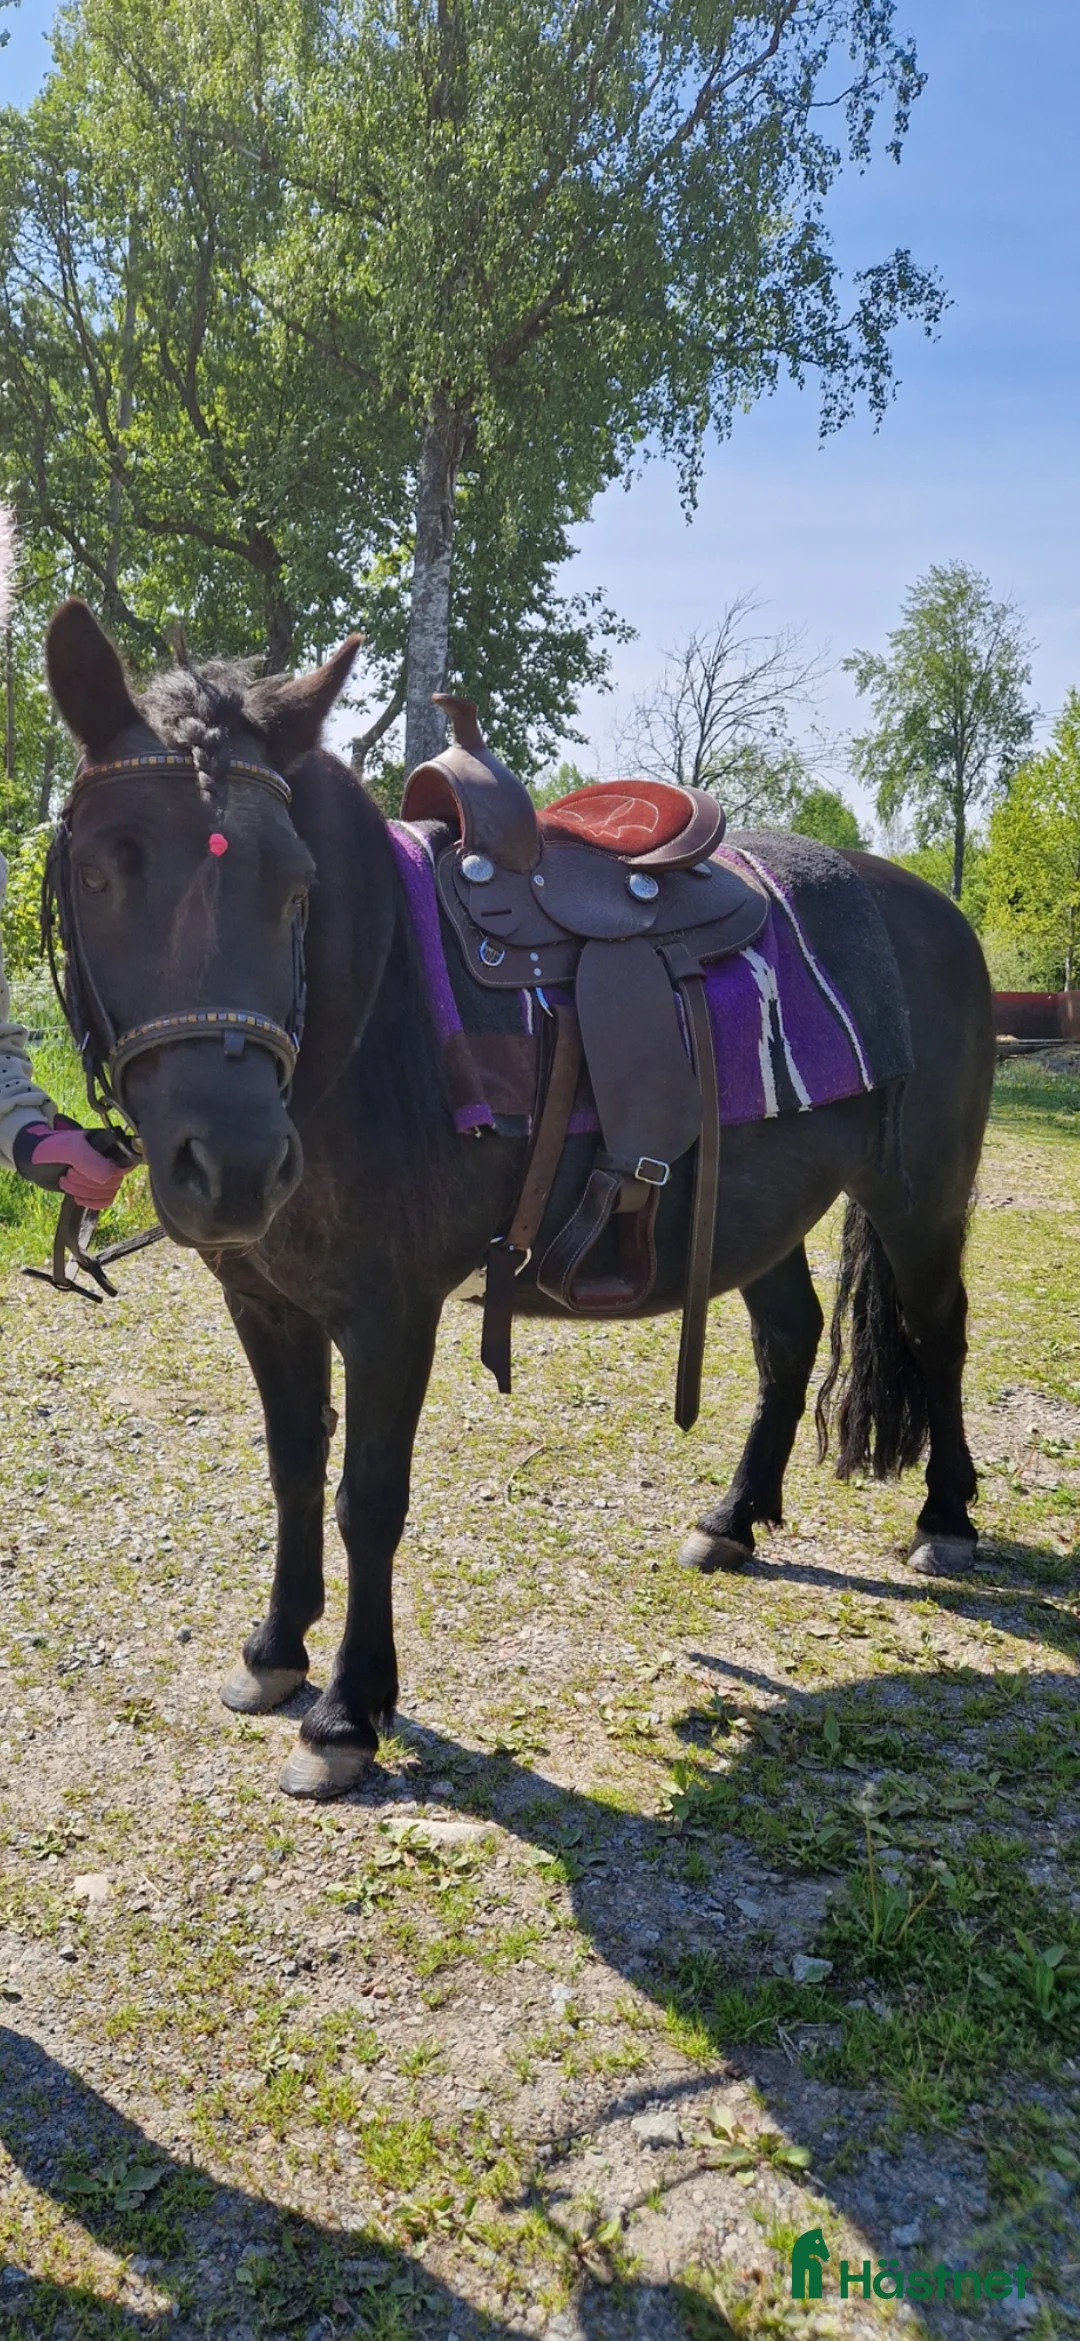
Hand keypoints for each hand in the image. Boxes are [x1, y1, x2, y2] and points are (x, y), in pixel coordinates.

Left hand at [13, 1116, 131, 1210]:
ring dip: (84, 1191)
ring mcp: (102, 1174)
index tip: (89, 1169)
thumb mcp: (68, 1149)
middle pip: (114, 1181)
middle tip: (69, 1173)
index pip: (127, 1162)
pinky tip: (77, 1197)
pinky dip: (91, 1202)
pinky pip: (105, 1201)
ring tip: (66, 1181)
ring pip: (108, 1193)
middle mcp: (109, 1159)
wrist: (32, 1159)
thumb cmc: (49, 1148)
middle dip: (87, 1182)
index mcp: (108, 1145)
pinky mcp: (94, 1188)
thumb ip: (88, 1160)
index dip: (110, 1171)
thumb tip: (108, 1177)